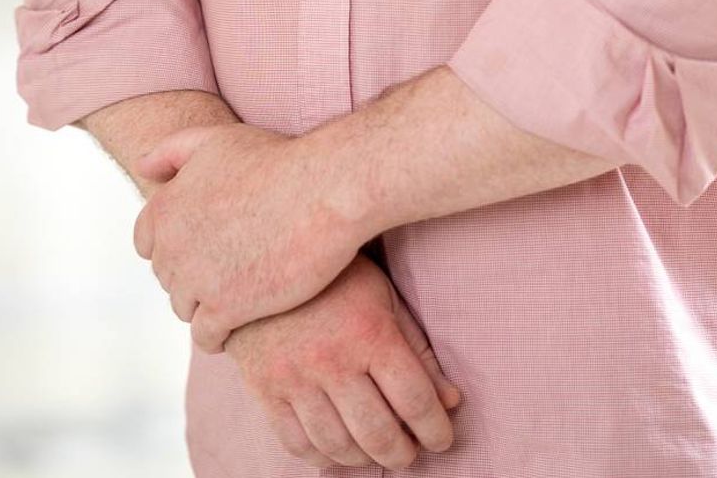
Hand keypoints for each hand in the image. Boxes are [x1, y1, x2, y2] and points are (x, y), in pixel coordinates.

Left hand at [133, 122, 367, 351]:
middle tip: (227, 266)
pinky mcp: (226, 310)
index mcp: (164, 207)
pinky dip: (218, 334)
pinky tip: (240, 324)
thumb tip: (142, 167)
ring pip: (185, 308)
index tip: (202, 242)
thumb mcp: (217, 140)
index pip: (146, 241)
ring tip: (236, 295)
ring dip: (205, 304)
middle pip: (168, 275)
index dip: (175, 242)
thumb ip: (172, 151)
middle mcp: (171, 247)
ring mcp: (196, 281)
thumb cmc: (277, 161)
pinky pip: (206, 336)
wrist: (322, 191)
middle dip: (191, 272)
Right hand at [226, 250, 462, 469]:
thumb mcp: (385, 297)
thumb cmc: (338, 277)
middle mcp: (331, 360)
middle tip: (411, 454)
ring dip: (365, 460)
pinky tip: (338, 450)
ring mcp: (294, 378)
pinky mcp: (265, 389)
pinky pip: (296, 444)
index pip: (415, 400)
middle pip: (378, 433)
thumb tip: (451, 401)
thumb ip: (418, 349)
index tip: (443, 439)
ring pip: (337, 446)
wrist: (268, 258)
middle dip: (403, 453)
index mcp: (370, 332)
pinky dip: (322, 457)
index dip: (436, 429)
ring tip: (378, 452)